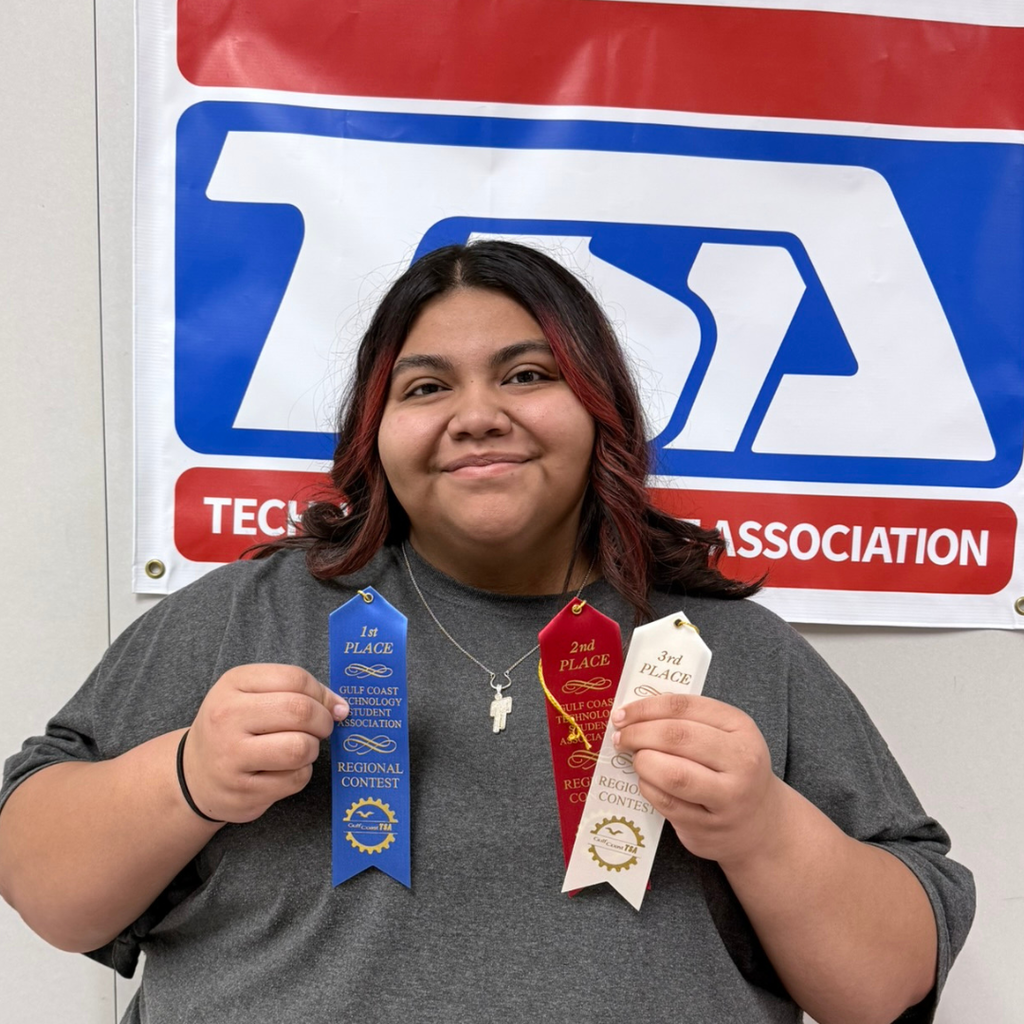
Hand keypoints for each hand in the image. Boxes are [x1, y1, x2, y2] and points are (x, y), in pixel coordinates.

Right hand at [183, 664, 348, 823]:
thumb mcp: (252, 695)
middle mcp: (226, 718)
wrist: (193, 775)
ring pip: (300, 748)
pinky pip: (295, 778)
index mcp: (233, 684)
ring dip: (312, 748)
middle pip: (300, 711)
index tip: (330, 705)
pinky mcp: (242, 792)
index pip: (294, 678)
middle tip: (321, 728)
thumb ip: (296, 692)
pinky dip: (301, 773)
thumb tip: (340, 707)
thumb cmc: (234, 728)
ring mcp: (231, 757)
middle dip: (323, 721)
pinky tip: (284, 769)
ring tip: (301, 748)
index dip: (322, 693)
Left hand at [612, 693, 782, 867]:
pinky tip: (647, 781)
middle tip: (621, 737)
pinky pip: (667, 803)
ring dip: (642, 763)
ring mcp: (727, 798)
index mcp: (740, 727)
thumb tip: (637, 711)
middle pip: (676, 737)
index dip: (645, 708)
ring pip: (672, 774)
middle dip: (638, 734)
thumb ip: (687, 719)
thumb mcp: (724, 734)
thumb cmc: (731, 769)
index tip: (621, 714)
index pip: (683, 706)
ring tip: (635, 759)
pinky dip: (648, 788)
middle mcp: (740, 761)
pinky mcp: (709, 827)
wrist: (758, 823)